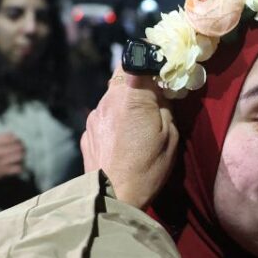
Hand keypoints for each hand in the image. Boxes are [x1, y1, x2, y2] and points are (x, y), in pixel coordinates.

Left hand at [81, 67, 178, 207]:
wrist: (112, 199)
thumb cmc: (147, 169)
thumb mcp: (171, 136)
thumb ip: (165, 106)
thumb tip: (160, 89)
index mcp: (132, 97)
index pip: (135, 59)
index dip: (147, 58)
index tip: (159, 66)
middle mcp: (108, 100)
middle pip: (122, 77)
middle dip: (138, 82)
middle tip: (154, 99)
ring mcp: (94, 116)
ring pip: (112, 97)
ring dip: (125, 103)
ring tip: (138, 126)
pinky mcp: (87, 132)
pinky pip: (103, 117)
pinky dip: (114, 121)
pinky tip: (123, 140)